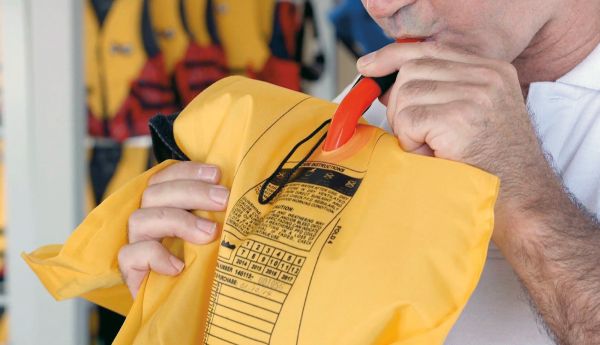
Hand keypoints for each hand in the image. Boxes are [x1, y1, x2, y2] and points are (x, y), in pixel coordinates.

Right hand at [118, 161, 228, 297]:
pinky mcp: (130, 270)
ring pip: (140, 219)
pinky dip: (155, 256)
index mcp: (164, 205)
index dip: (188, 171)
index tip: (216, 174)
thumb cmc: (203, 265)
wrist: (186, 307)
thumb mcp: (213, 235)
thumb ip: (216, 215)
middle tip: (222, 199)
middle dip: (192, 192)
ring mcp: (135, 244)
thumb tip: (239, 195)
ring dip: (178, 221)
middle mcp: (147, 220)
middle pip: (155, 193)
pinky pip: (130, 255)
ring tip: (210, 233)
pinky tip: (178, 266)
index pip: (165, 177)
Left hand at [357, 42, 554, 242]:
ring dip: (407, 126)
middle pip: (412, 69)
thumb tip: (386, 86)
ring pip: (406, 93)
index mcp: (491, 70)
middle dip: (400, 103)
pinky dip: (411, 141)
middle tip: (415, 133)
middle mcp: (487, 75)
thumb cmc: (492, 164)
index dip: (393, 56)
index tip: (368, 66)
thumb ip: (439, 92)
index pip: (430, 49)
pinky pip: (409, 120)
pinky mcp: (460, 118)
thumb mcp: (471, 117)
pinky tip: (433, 154)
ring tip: (430, 146)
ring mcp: (476, 95)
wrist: (524, 200)